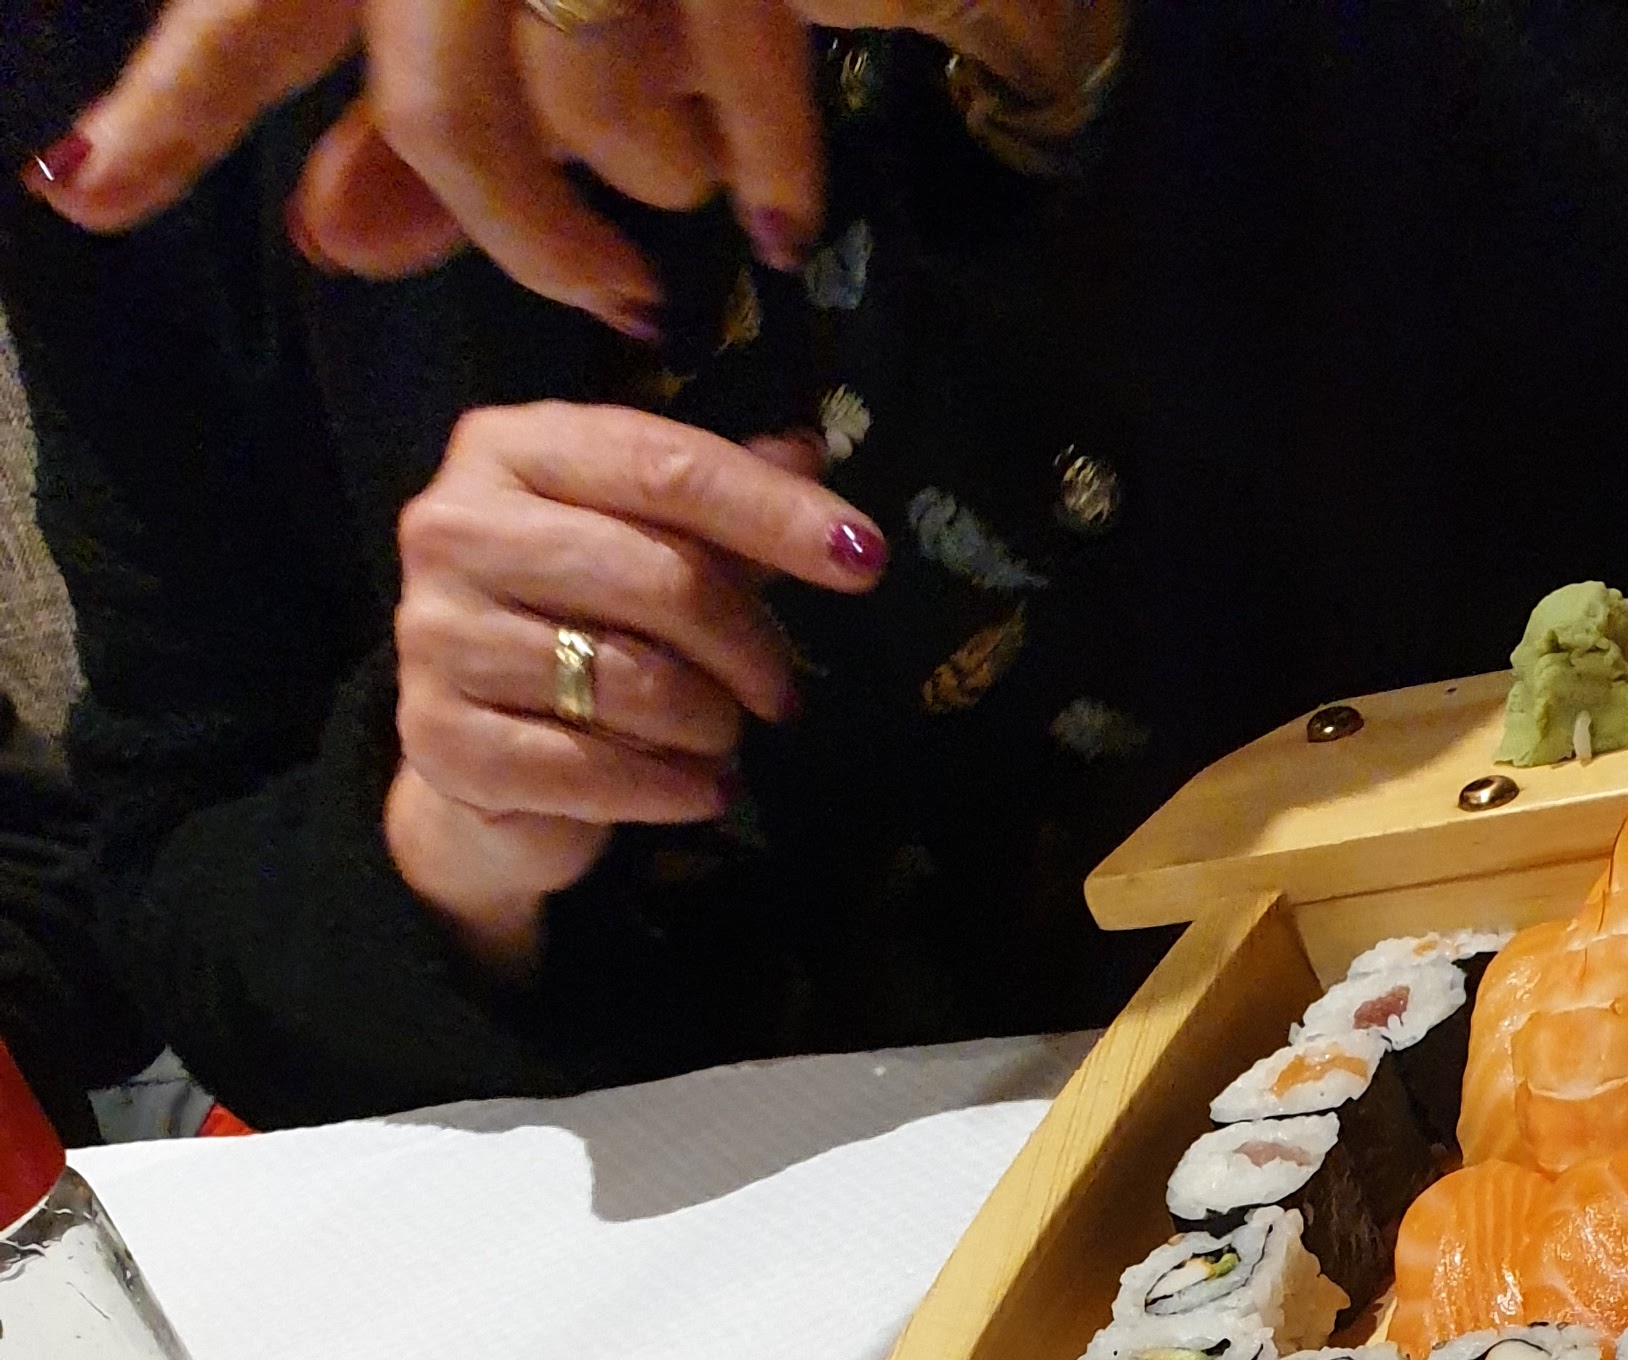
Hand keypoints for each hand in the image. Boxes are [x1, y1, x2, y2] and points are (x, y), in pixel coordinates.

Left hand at [21, 0, 822, 331]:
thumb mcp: (500, 7)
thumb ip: (415, 126)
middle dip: (529, 233)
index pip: (253, 15)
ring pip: (603, 112)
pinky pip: (734, 104)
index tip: (79, 195)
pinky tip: (781, 224)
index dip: (172, 114)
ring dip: (658, 171)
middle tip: (610, 295)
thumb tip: (336, 241)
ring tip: (704, 159)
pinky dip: (765, 177)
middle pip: (454, 116)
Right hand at [383, 404, 886, 980]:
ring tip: (720, 736)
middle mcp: (453, 526)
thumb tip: (806, 449)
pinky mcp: (443, 741)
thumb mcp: (645, 548)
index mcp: (509, 449)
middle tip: (782, 693)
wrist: (479, 754)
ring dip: (710, 724)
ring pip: (633, 683)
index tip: (864, 557)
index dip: (774, 511)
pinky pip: (595, 771)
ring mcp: (436, 635)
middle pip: (660, 577)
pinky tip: (698, 790)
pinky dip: (672, 789)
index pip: (664, 463)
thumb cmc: (573, 627)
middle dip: (748, 645)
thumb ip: (713, 501)